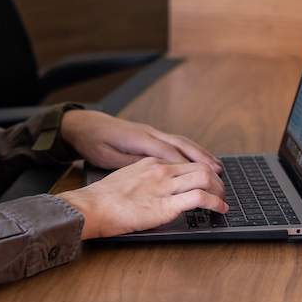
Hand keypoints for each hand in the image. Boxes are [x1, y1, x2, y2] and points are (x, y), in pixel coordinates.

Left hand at [59, 109, 221, 171]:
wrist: (83, 124)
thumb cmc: (94, 142)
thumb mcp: (108, 158)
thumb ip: (132, 163)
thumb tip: (155, 171)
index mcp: (139, 139)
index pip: (169, 153)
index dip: (188, 165)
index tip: (203, 177)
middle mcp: (149, 132)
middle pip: (181, 145)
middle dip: (202, 158)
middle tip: (218, 173)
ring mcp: (151, 131)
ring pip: (181, 141)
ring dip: (200, 153)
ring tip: (217, 165)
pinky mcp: (150, 134)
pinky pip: (175, 141)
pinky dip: (190, 149)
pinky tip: (197, 157)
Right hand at [60, 157, 228, 238]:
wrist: (90, 207)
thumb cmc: (102, 198)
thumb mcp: (125, 177)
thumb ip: (142, 178)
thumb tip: (151, 188)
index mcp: (151, 162)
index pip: (184, 160)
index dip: (201, 170)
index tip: (208, 179)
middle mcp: (160, 170)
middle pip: (200, 166)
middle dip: (215, 179)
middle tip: (221, 190)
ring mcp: (164, 186)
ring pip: (204, 178)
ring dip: (219, 189)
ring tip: (223, 200)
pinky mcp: (165, 205)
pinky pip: (199, 198)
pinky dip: (215, 203)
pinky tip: (220, 209)